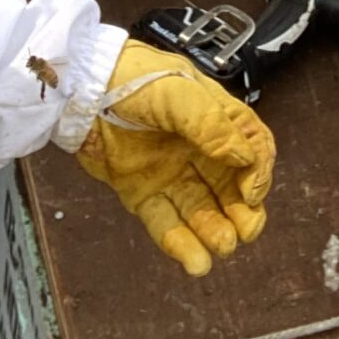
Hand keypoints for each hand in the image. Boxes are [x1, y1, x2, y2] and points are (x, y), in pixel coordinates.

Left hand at [57, 39, 274, 275]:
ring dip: (214, 231)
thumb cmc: (130, 76)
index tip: (250, 193)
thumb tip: (243, 158)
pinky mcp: (140, 192)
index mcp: (214, 118)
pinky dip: (181, 244)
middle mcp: (196, 148)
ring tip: (221, 248)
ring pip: (200, 210)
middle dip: (241, 211)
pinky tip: (195, 262)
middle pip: (229, 186)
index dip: (258, 172)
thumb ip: (210, 123)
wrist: (80, 88)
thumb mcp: (177, 92)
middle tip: (245, 232)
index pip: (251, 149)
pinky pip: (165, 222)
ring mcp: (169, 173)